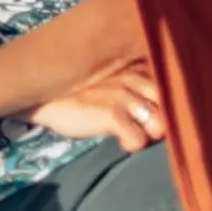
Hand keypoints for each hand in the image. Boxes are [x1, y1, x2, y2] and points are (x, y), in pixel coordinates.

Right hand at [31, 65, 164, 152]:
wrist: (42, 98)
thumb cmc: (78, 92)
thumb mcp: (109, 81)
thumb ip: (134, 86)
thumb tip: (160, 108)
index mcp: (132, 67)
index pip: (169, 85)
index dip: (167, 104)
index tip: (152, 111)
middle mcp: (131, 77)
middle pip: (169, 108)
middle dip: (160, 121)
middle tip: (141, 126)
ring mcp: (122, 95)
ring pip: (159, 125)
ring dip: (146, 133)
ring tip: (129, 131)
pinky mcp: (112, 114)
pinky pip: (138, 139)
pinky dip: (130, 144)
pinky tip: (119, 140)